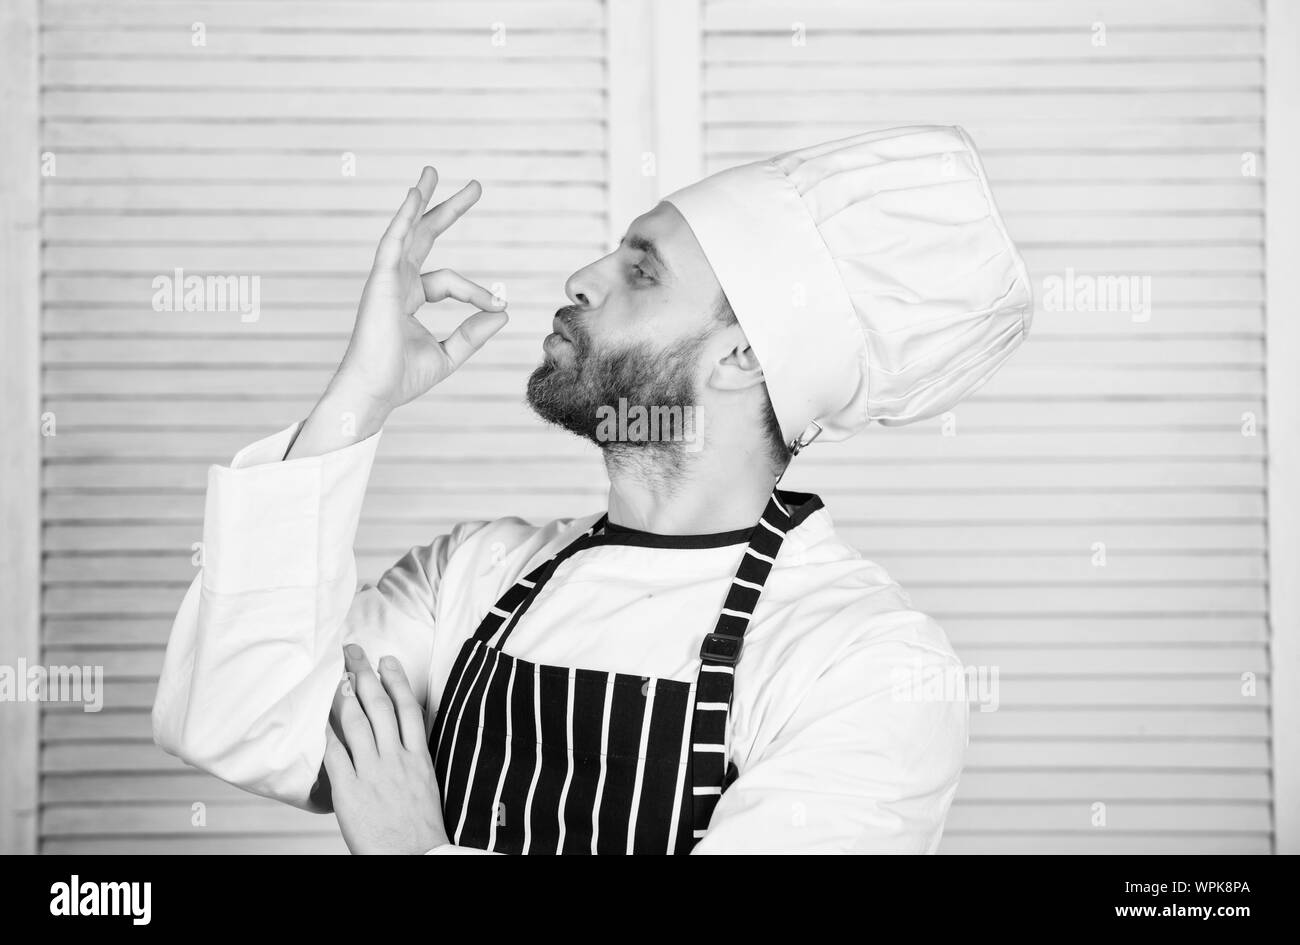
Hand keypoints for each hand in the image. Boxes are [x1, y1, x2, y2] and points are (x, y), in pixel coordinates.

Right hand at [287, 167, 508, 457]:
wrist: (375, 391)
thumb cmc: (402, 378)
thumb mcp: (449, 354)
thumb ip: (473, 333)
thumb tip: (503, 312)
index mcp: (409, 298)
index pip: (449, 281)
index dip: (477, 291)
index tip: (497, 305)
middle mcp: (396, 283)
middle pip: (424, 236)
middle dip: (447, 210)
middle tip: (476, 187)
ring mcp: (385, 279)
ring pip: (406, 230)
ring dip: (420, 200)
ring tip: (433, 171)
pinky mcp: (379, 281)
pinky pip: (393, 241)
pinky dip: (404, 216)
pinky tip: (415, 194)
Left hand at [323, 644, 448, 854]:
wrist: (415, 858)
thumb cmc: (420, 827)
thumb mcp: (426, 784)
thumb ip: (410, 759)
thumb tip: (395, 738)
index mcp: (419, 757)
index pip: (408, 708)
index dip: (396, 680)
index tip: (387, 660)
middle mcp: (396, 759)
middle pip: (380, 706)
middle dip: (365, 675)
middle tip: (354, 653)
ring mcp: (373, 773)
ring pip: (358, 724)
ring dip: (345, 696)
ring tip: (337, 678)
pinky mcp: (351, 790)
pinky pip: (336, 755)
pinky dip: (328, 734)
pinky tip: (322, 720)